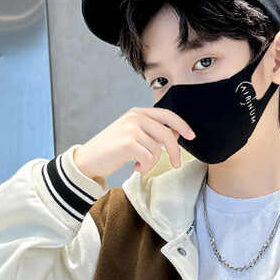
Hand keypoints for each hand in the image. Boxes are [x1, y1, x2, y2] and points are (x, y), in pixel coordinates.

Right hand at [72, 107, 195, 181]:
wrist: (88, 159)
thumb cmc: (112, 149)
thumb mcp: (133, 136)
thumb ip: (152, 132)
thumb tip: (176, 135)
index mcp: (138, 112)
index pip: (167, 115)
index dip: (182, 125)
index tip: (191, 136)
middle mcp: (135, 117)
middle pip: (167, 134)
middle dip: (175, 152)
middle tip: (176, 164)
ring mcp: (131, 128)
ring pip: (157, 150)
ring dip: (152, 163)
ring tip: (140, 165)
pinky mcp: (127, 142)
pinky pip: (148, 158)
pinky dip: (145, 167)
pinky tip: (135, 168)